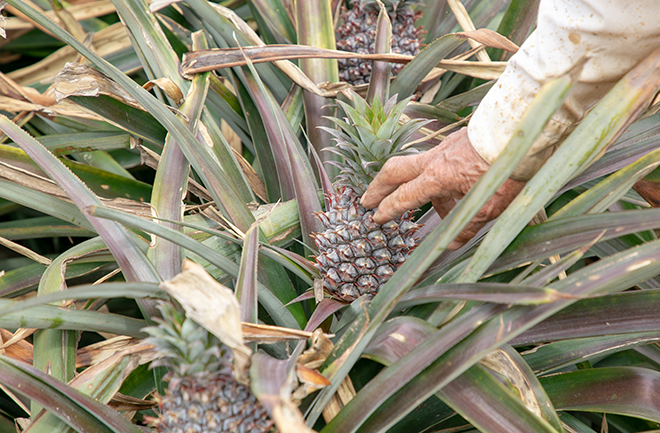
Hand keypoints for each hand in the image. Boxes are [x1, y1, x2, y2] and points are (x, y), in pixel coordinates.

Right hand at [360, 128, 525, 248]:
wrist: (526, 132)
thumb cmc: (509, 170)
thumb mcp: (490, 207)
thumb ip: (468, 227)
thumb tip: (453, 243)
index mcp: (437, 177)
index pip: (403, 197)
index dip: (387, 209)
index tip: (375, 218)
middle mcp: (434, 159)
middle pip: (393, 170)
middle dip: (377, 186)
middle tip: (366, 200)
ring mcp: (444, 147)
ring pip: (416, 166)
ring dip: (411, 184)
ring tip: (423, 206)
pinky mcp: (455, 141)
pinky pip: (435, 161)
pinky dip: (433, 176)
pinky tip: (449, 189)